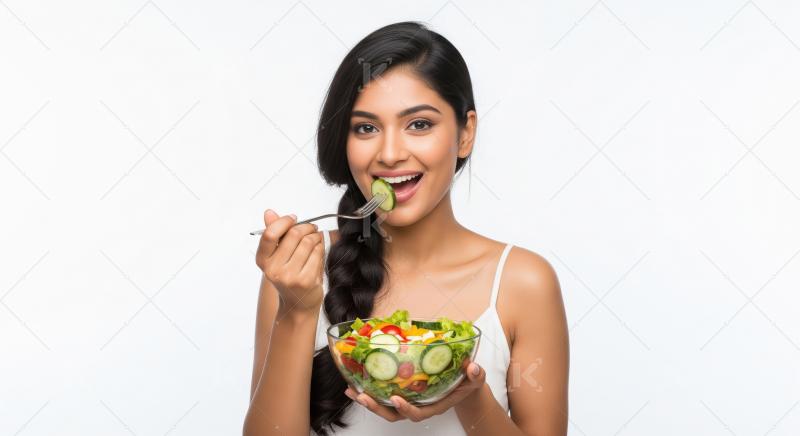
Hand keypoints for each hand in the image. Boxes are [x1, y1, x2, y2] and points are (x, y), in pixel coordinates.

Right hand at [255, 209, 324, 313]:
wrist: (298, 304)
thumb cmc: (288, 276)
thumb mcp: (277, 256)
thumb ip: (275, 234)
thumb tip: (269, 213)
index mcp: (263, 261)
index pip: (269, 234)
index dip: (284, 222)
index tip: (293, 218)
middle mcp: (274, 270)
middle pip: (294, 235)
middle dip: (306, 227)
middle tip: (311, 228)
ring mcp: (290, 277)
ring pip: (308, 242)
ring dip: (315, 236)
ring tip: (316, 239)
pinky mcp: (306, 280)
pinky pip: (318, 253)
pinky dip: (321, 248)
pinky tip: (318, 250)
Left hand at [344, 358, 485, 421]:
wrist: (464, 382)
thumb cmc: (468, 381)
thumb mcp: (475, 377)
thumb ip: (475, 374)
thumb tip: (472, 368)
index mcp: (434, 405)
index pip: (419, 413)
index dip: (406, 409)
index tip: (396, 399)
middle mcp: (419, 406)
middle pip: (395, 414)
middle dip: (378, 407)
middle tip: (363, 396)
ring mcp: (409, 400)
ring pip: (385, 407)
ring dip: (368, 401)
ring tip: (352, 391)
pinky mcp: (402, 392)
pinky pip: (383, 395)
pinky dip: (369, 391)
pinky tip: (355, 383)